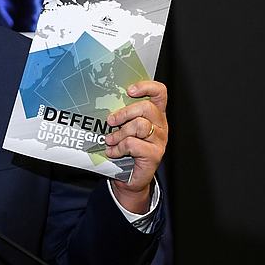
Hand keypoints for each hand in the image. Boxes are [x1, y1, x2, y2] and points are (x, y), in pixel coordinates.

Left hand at [104, 80, 167, 213]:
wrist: (131, 177)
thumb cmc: (126, 149)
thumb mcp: (124, 127)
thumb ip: (122, 114)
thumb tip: (103, 100)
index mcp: (155, 114)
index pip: (160, 93)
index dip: (146, 87)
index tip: (129, 90)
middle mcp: (160, 125)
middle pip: (146, 108)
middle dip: (124, 112)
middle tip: (110, 120)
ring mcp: (159, 140)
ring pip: (139, 125)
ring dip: (119, 133)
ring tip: (110, 140)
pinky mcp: (154, 155)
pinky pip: (134, 144)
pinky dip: (119, 147)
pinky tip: (113, 152)